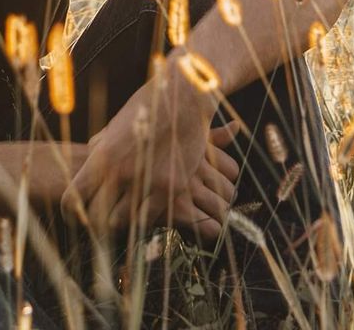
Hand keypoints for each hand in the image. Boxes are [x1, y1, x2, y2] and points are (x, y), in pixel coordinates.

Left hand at [61, 61, 236, 237]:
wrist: (184, 98)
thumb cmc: (148, 105)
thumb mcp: (117, 123)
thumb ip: (102, 144)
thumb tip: (90, 154)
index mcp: (102, 155)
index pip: (72, 199)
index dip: (70, 212)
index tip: (73, 216)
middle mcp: (120, 173)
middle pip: (95, 217)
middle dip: (94, 222)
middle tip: (98, 222)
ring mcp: (146, 182)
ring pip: (121, 223)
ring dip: (119, 222)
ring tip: (121, 217)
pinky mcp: (170, 189)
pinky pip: (149, 219)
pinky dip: (144, 220)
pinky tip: (144, 213)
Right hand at [155, 121, 239, 240]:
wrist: (117, 168)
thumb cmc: (148, 148)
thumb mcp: (178, 136)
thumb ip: (209, 134)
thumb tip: (236, 124)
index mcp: (196, 149)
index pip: (232, 169)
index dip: (227, 178)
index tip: (217, 181)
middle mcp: (195, 168)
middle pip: (230, 191)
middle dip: (225, 198)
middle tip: (215, 200)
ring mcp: (187, 190)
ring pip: (222, 209)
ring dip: (219, 214)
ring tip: (208, 214)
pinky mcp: (179, 210)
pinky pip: (211, 227)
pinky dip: (212, 229)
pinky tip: (202, 225)